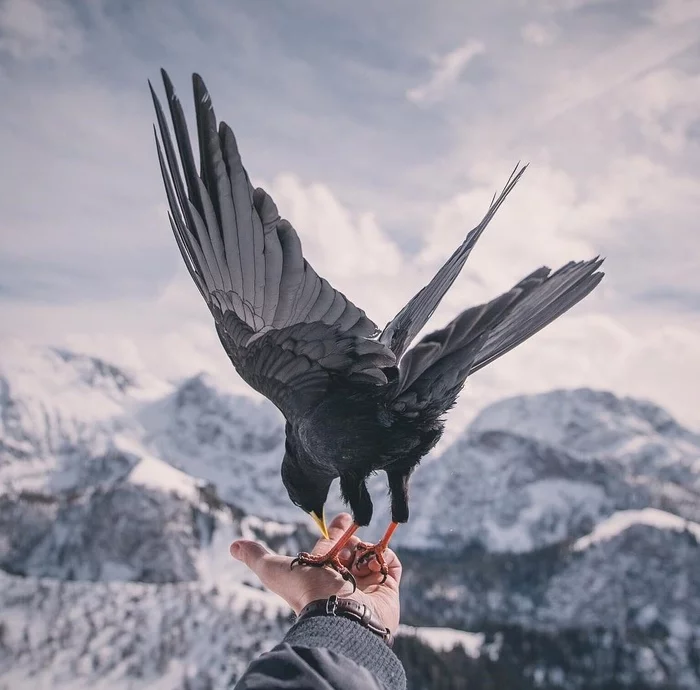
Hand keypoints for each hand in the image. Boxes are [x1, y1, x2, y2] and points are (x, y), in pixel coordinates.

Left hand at [229, 512, 401, 631]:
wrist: (340, 614)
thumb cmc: (305, 591)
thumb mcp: (274, 569)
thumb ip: (256, 556)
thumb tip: (233, 545)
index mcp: (321, 575)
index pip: (331, 546)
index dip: (337, 530)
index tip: (344, 516)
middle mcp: (343, 581)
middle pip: (351, 549)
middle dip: (353, 536)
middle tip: (356, 522)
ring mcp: (365, 586)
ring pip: (370, 556)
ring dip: (367, 547)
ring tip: (361, 549)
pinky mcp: (387, 591)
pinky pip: (391, 567)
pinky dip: (387, 557)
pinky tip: (377, 554)